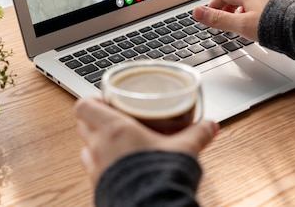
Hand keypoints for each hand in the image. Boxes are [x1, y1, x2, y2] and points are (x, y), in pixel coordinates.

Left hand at [74, 96, 218, 183]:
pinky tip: (120, 167)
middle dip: (95, 119)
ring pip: (86, 149)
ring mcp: (96, 169)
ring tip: (116, 143)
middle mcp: (99, 147)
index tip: (103, 99)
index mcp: (115, 129)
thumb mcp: (184, 148)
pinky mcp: (99, 188)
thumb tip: (210, 125)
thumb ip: (197, 133)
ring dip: (96, 144)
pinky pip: (94, 171)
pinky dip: (103, 166)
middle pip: (83, 125)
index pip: (84, 106)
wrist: (153, 206)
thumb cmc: (160, 175)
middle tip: (113, 117)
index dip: (90, 100)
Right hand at [192, 0, 282, 41]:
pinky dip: (255, 10)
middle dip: (227, 7)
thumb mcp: (240, 25)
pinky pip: (263, 2)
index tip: (210, 15)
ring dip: (241, 9)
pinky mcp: (282, 0)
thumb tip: (197, 12)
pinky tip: (260, 22)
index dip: (214, 5)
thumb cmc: (274, 25)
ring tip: (241, 23)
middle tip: (223, 20)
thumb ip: (218, 19)